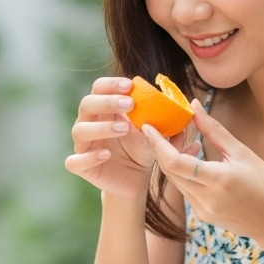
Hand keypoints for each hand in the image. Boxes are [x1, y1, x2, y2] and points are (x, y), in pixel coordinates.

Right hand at [66, 77, 186, 197]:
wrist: (136, 178)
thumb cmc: (143, 148)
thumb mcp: (157, 132)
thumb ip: (168, 120)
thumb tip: (189, 108)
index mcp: (104, 109)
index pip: (99, 88)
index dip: (111, 84)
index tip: (130, 86)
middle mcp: (89, 123)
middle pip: (86, 104)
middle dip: (107, 101)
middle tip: (130, 105)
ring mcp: (83, 145)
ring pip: (79, 130)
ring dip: (100, 127)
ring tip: (123, 128)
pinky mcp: (82, 167)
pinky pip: (74, 161)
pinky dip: (88, 157)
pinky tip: (105, 155)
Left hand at [142, 99, 263, 245]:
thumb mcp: (241, 152)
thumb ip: (213, 129)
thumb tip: (194, 105)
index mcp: (218, 180)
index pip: (175, 162)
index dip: (158, 143)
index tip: (149, 126)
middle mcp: (206, 199)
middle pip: (170, 171)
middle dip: (161, 148)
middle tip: (163, 127)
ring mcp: (202, 210)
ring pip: (175, 180)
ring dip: (172, 159)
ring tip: (183, 140)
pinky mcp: (202, 215)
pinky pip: (185, 189)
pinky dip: (183, 172)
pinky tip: (194, 158)